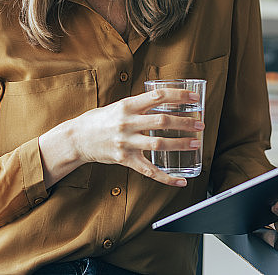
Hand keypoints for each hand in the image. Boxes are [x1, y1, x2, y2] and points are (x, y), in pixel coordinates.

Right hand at [39, 88, 203, 187]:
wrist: (77, 138)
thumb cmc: (98, 120)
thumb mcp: (118, 106)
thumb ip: (139, 105)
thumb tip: (163, 100)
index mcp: (127, 105)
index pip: (158, 96)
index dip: (179, 96)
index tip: (194, 98)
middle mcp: (127, 123)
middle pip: (162, 121)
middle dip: (185, 122)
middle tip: (200, 124)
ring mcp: (126, 142)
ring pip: (159, 144)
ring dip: (181, 143)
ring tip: (196, 142)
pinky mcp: (125, 160)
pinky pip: (149, 171)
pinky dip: (166, 178)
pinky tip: (180, 180)